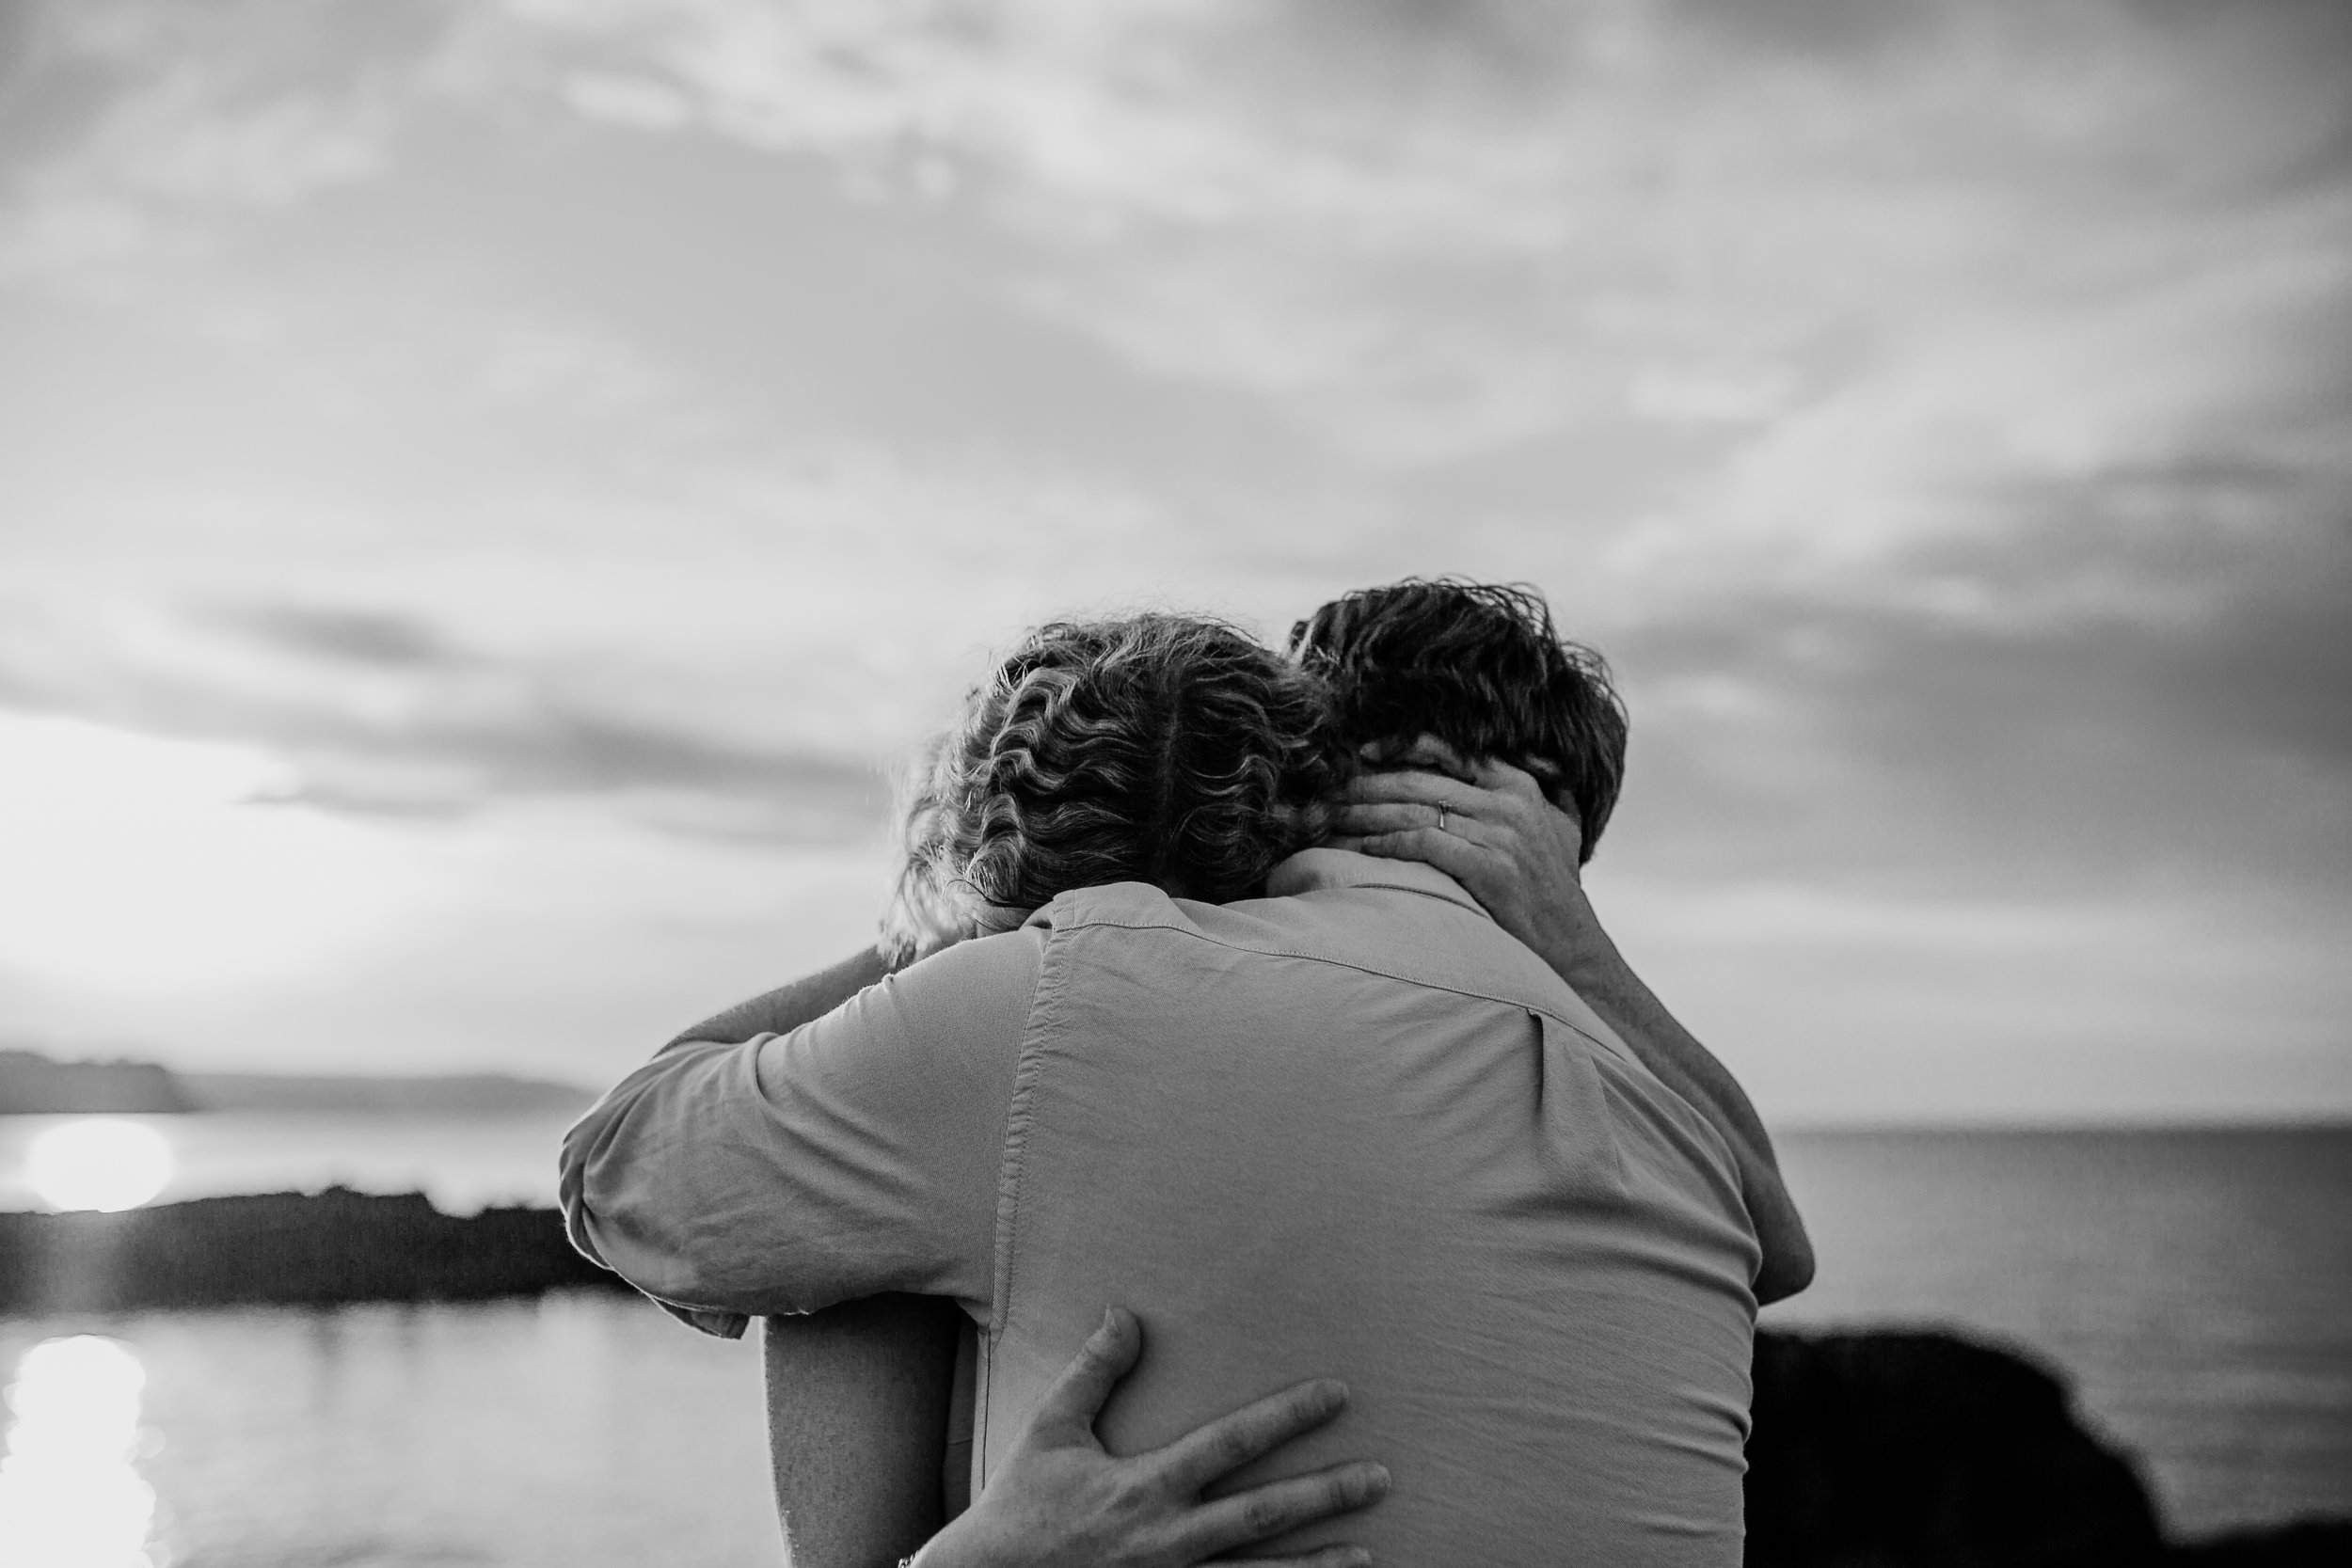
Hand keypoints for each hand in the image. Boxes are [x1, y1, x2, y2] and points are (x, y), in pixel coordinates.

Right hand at [914, 1308, 1387, 1567]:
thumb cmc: (1021, 1506)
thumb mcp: (1052, 1429)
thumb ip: (1095, 1372)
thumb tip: (1126, 1314)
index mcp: (1146, 1486)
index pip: (1232, 1442)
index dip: (1288, 1415)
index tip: (1336, 1394)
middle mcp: (1169, 1539)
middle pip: (1265, 1513)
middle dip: (1327, 1493)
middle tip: (1382, 1477)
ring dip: (1317, 1564)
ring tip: (1368, 1552)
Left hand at [1331, 735, 1596, 975]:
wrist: (1575, 947)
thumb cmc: (1560, 890)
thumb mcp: (1565, 828)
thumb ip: (1550, 790)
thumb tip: (1537, 762)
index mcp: (1520, 785)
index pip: (1450, 750)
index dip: (1400, 747)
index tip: (1362, 751)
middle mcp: (1510, 803)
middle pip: (1420, 780)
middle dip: (1368, 783)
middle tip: (1329, 789)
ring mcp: (1501, 835)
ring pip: (1415, 810)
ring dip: (1366, 813)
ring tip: (1331, 817)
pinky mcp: (1490, 868)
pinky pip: (1424, 844)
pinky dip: (1388, 843)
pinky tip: (1362, 848)